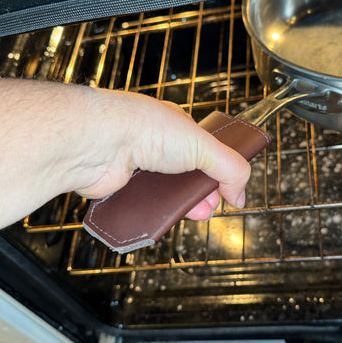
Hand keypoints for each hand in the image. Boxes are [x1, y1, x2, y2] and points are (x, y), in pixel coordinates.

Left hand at [73, 89, 250, 219]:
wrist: (101, 142)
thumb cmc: (145, 129)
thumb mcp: (203, 147)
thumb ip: (230, 169)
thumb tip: (241, 193)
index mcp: (178, 127)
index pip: (206, 151)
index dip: (219, 172)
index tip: (229, 189)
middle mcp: (157, 143)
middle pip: (187, 174)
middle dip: (203, 193)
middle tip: (210, 205)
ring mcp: (139, 164)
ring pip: (167, 190)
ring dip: (182, 204)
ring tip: (193, 214)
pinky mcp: (123, 185)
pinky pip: (146, 202)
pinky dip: (158, 210)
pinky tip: (166, 215)